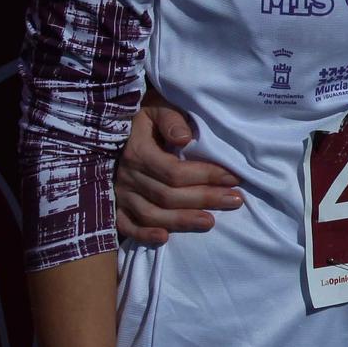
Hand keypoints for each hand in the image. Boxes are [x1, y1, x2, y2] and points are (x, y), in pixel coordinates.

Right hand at [113, 89, 241, 244]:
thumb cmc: (146, 118)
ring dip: (182, 221)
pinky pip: (125, 226)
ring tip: (210, 222)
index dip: (205, 176)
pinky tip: (165, 238)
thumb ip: (171, 120)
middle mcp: (126, 175)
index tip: (233, 178)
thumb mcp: (158, 108)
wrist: (112, 126)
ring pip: (151, 214)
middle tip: (235, 201)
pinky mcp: (115, 205)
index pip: (174, 171)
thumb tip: (185, 138)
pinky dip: (143, 235)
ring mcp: (119, 193)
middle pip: (167, 196)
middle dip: (204, 199)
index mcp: (138, 151)